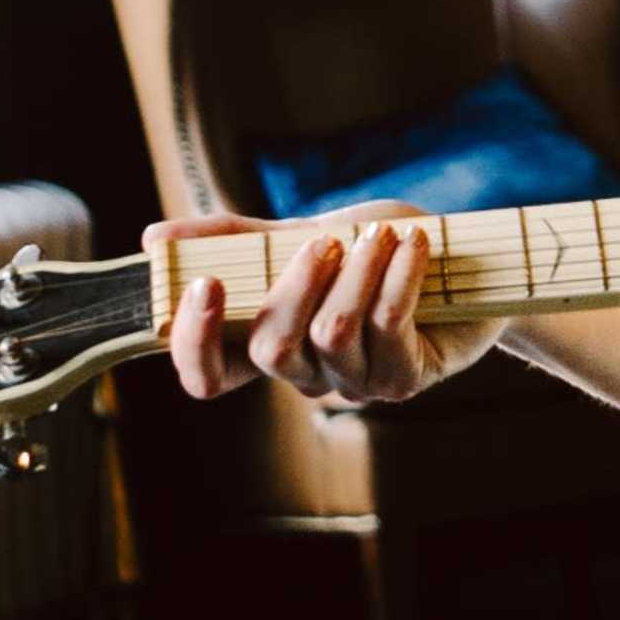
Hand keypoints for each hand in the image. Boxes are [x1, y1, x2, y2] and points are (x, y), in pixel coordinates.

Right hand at [169, 213, 487, 409]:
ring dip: (357, 272)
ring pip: (333, 334)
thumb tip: (153, 240)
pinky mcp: (406, 380)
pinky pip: (388, 328)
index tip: (203, 284)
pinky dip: (398, 275)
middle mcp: (305, 375)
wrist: (466, 261)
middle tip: (326, 240)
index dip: (193, 344)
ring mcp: (355, 384)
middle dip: (294, 285)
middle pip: (272, 348)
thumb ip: (234, 242)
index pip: (206, 375)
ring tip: (381, 235)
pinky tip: (413, 246)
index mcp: (267, 343)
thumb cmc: (374, 249)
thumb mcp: (300, 234)